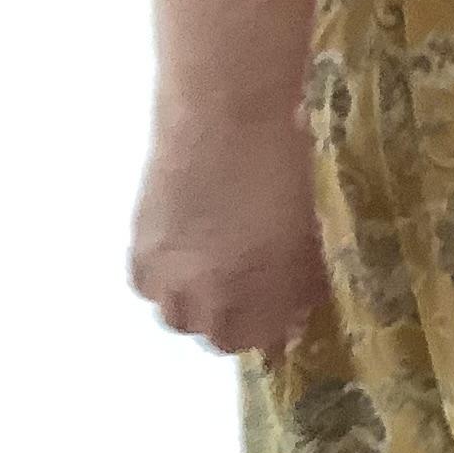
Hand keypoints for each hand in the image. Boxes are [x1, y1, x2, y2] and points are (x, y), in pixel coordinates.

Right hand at [132, 98, 329, 354]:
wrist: (227, 111)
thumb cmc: (289, 160)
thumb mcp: (315, 227)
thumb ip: (306, 275)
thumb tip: (301, 301)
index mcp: (259, 293)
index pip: (262, 341)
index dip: (278, 326)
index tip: (290, 307)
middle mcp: (206, 294)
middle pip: (218, 336)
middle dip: (241, 319)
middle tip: (259, 287)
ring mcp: (166, 272)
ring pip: (178, 313)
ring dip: (201, 301)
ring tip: (221, 267)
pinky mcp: (138, 242)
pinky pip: (148, 284)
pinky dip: (167, 278)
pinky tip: (188, 249)